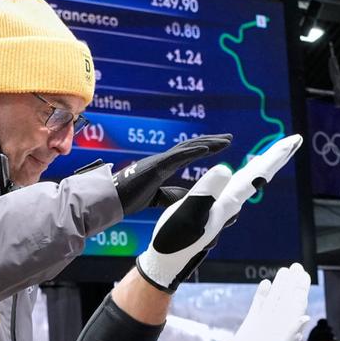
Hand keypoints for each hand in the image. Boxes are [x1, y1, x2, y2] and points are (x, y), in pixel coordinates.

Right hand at [111, 133, 230, 215]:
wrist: (110, 201)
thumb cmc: (128, 199)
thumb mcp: (156, 198)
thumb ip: (171, 194)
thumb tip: (187, 196)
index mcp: (163, 167)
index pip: (188, 154)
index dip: (205, 148)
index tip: (221, 145)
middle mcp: (163, 160)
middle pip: (191, 146)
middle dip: (211, 141)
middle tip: (229, 138)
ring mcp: (159, 162)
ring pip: (188, 148)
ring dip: (208, 143)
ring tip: (225, 141)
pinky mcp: (155, 167)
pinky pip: (178, 157)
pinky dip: (194, 152)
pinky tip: (208, 149)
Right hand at [136, 134, 302, 291]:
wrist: (167, 262)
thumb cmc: (174, 241)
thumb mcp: (188, 213)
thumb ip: (206, 192)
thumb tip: (227, 169)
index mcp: (228, 202)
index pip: (258, 174)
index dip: (275, 156)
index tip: (294, 141)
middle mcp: (231, 204)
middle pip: (260, 175)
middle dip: (277, 156)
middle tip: (296, 140)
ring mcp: (223, 208)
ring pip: (250, 180)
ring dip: (264, 164)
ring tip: (277, 152)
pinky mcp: (213, 209)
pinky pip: (237, 186)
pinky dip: (247, 174)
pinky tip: (246, 174)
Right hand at [218, 262, 312, 340]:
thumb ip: (292, 334)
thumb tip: (304, 316)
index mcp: (287, 327)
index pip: (296, 304)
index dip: (301, 289)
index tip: (304, 275)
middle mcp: (277, 321)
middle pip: (287, 297)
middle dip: (293, 282)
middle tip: (297, 266)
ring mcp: (264, 320)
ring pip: (274, 298)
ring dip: (279, 285)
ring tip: (283, 271)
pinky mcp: (252, 322)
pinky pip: (258, 305)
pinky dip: (262, 295)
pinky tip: (266, 283)